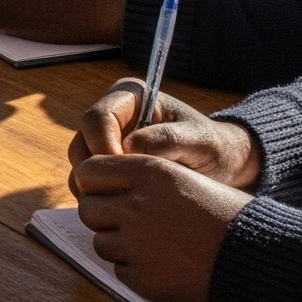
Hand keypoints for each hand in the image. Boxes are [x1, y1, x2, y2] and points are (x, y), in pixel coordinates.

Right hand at [67, 82, 260, 185]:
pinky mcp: (107, 164)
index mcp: (130, 96)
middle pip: (82, 142)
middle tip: (124, 193)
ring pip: (81, 164)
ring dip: (95, 185)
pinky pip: (88, 180)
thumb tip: (128, 147)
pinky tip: (124, 204)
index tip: (125, 172)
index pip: (97, 117)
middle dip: (97, 170)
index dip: (103, 146)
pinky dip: (99, 195)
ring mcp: (106, 140)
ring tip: (126, 201)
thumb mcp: (199, 141)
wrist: (220, 163)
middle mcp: (112, 114)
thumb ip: (167, 140)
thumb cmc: (213, 146)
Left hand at [68, 153, 251, 301]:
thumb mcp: (186, 178)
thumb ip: (145, 179)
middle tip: (126, 221)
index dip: (94, 182)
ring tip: (152, 243)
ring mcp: (136, 243)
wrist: (255, 257)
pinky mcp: (141, 276)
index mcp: (149, 172)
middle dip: (102, 216)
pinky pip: (119, 269)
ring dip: (118, 243)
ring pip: (100, 241)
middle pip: (89, 208)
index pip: (89, 171)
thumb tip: (107, 185)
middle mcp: (136, 205)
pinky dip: (134, 268)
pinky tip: (163, 263)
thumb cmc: (226, 215)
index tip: (104, 191)